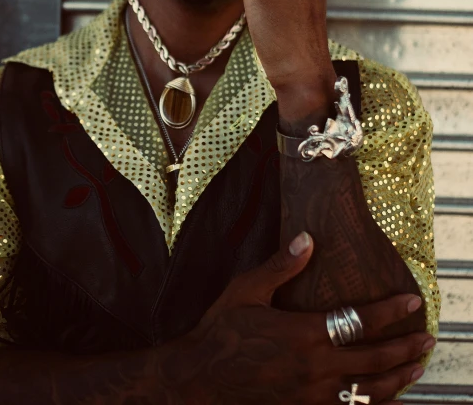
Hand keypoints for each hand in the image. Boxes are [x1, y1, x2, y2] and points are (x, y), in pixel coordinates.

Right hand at [181, 232, 433, 404]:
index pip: (359, 321)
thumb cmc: (222, 331)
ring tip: (415, 369)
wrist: (199, 378)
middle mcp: (314, 368)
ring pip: (367, 393)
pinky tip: (381, 397)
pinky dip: (371, 404)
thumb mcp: (247, 290)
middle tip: (427, 339)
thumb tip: (308, 238)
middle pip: (373, 361)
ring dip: (396, 380)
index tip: (412, 302)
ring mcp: (311, 396)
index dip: (390, 311)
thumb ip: (281, 266)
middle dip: (404, 348)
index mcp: (303, 334)